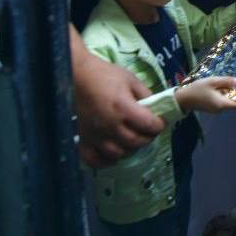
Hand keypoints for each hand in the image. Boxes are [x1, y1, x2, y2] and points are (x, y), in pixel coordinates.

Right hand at [73, 50, 165, 167]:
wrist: (75, 76)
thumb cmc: (104, 75)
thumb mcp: (130, 79)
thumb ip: (146, 95)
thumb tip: (156, 110)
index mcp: (123, 107)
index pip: (148, 125)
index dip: (158, 125)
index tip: (160, 122)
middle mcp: (109, 125)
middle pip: (135, 142)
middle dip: (147, 138)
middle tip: (148, 131)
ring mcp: (95, 135)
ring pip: (118, 154)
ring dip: (129, 149)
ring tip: (132, 139)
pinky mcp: (82, 139)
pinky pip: (95, 160)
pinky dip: (106, 160)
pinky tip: (113, 152)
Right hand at [174, 76, 235, 113]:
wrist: (183, 99)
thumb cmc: (198, 89)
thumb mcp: (212, 82)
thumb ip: (226, 81)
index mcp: (222, 104)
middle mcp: (220, 109)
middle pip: (232, 101)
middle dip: (233, 92)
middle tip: (229, 82)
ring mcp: (215, 110)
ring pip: (226, 101)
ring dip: (226, 92)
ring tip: (219, 83)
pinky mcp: (211, 108)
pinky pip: (220, 101)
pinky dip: (220, 95)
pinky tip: (214, 88)